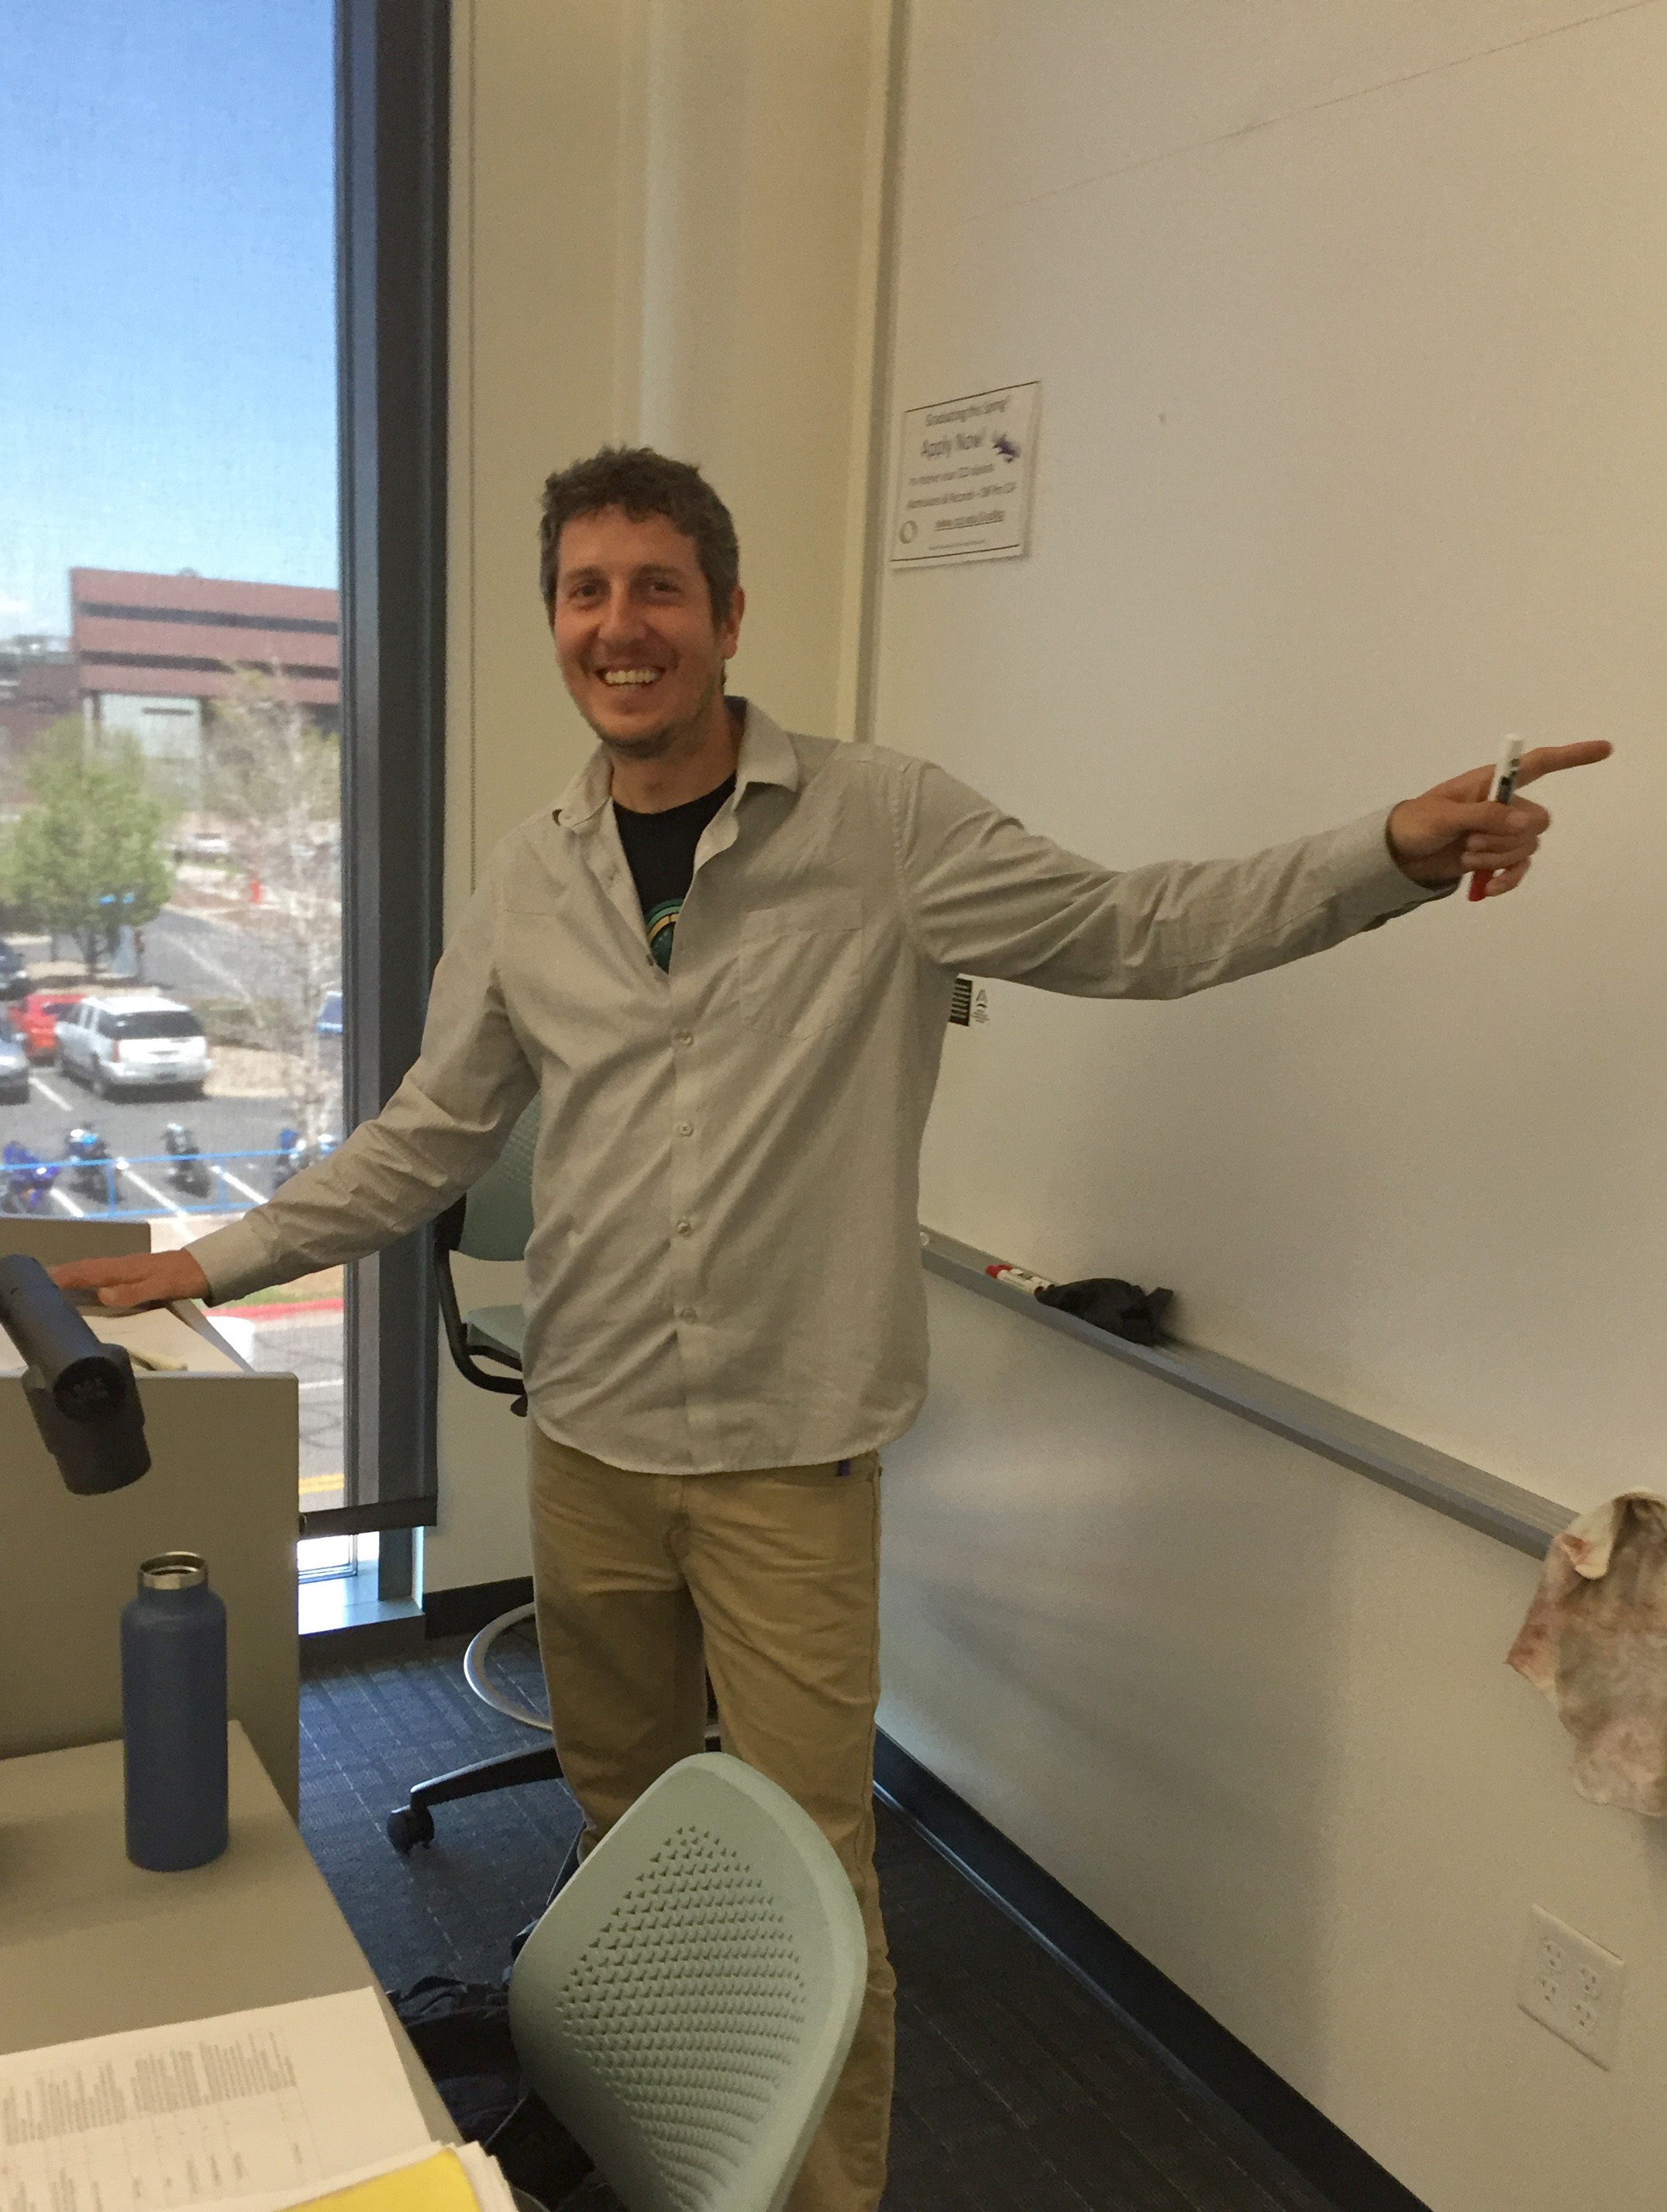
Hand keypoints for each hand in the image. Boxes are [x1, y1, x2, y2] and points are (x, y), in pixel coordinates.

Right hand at [48, 1250, 210, 1310]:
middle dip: (64, 1273)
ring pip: (95, 1269)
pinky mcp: (137, 1272)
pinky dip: (91, 1276)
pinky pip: (106, 1273)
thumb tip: (101, 1295)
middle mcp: (122, 1265)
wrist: (207, 1267)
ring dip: (76, 1274)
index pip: (87, 1272)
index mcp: (124, 1269)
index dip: (65, 1277)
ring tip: (57, 1283)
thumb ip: (133, 1292)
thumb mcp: (160, 1288)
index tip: (43, 1282)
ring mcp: (130, 1267)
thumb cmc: (183, 1278)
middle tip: (40, 1282)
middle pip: (87, 1268)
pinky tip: (91, 1284)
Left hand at [1386, 741, 1611, 894]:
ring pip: (1527, 848)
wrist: (1399, 856)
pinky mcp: (1497, 858)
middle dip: (1506, 838)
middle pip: (1537, 821)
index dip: (1572, 756)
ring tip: (1465, 855)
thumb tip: (1525, 824)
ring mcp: (1502, 833)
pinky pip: (1519, 869)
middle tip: (1469, 842)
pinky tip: (1488, 888)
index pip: (1539, 764)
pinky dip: (1507, 880)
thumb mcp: (1444, 816)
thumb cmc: (1417, 824)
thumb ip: (1484, 816)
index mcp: (1493, 783)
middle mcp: (1505, 805)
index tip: (1605, 749)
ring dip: (1496, 858)